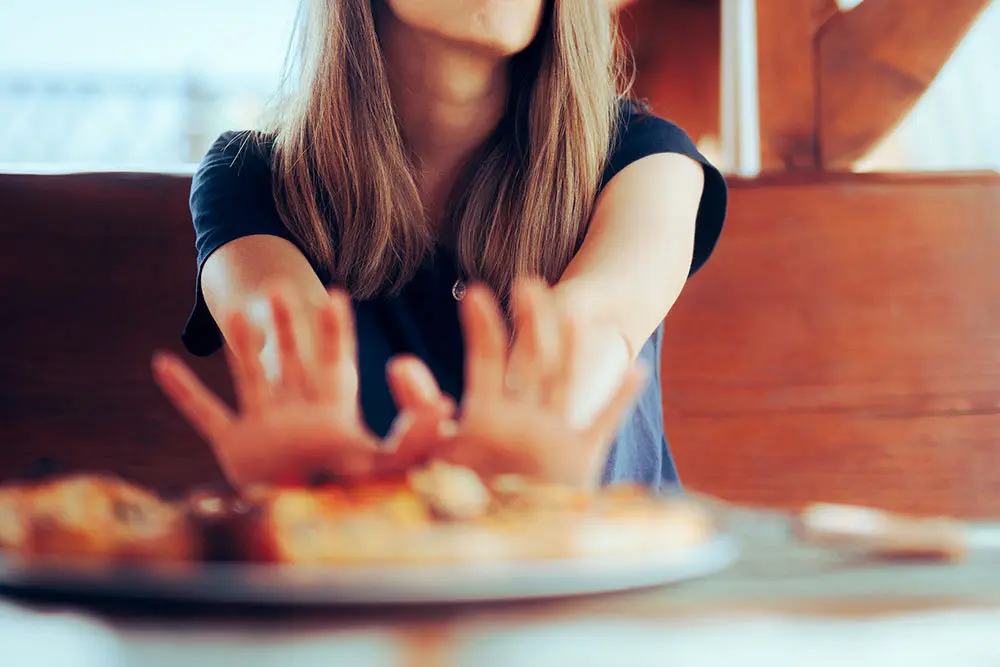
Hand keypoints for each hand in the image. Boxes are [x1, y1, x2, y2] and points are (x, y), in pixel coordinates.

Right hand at [152, 285, 449, 487]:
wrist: (319, 535)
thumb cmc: (360, 499)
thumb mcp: (394, 461)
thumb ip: (418, 432)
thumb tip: (445, 399)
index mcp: (334, 412)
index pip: (334, 361)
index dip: (333, 330)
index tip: (335, 294)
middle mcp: (298, 412)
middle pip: (292, 359)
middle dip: (288, 324)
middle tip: (280, 285)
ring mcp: (265, 427)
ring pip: (251, 375)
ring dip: (242, 345)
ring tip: (236, 309)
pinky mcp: (236, 449)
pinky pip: (205, 414)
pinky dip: (184, 391)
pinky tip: (161, 362)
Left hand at [388, 282, 647, 487]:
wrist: (490, 548)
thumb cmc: (457, 500)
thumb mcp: (434, 452)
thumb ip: (420, 412)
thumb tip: (399, 365)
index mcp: (488, 416)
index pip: (487, 361)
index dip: (483, 328)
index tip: (475, 293)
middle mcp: (523, 420)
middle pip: (532, 360)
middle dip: (531, 324)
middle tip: (528, 283)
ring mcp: (552, 437)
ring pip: (565, 382)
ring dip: (572, 349)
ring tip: (578, 314)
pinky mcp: (578, 461)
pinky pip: (601, 424)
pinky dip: (617, 398)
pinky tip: (634, 369)